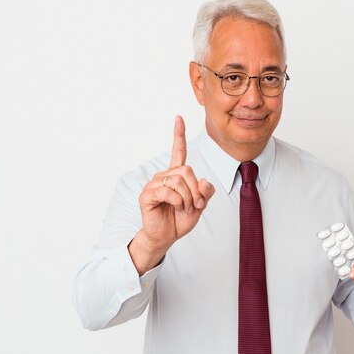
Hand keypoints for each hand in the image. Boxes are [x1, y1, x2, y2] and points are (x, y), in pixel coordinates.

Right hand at [129, 116, 214, 273]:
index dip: (179, 135)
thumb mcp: (200, 205)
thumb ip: (206, 192)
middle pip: (186, 170)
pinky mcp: (147, 195)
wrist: (166, 236)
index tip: (178, 118)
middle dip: (196, 190)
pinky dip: (177, 202)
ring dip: (187, 198)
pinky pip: (168, 192)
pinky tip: (175, 208)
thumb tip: (204, 180)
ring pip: (179, 181)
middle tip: (195, 204)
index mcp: (175, 175)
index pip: (178, 151)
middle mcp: (163, 176)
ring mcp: (154, 184)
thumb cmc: (179, 219)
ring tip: (184, 208)